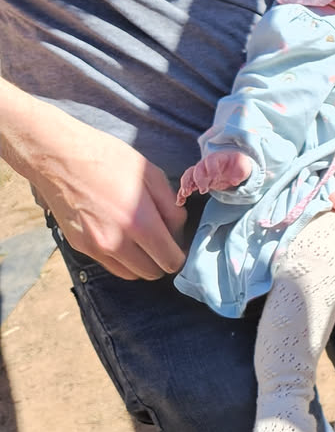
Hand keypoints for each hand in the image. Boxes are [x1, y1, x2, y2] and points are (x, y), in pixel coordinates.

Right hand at [0, 90, 185, 279]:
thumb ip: (171, 207)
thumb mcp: (150, 174)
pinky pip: (110, 265)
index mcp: (140, 223)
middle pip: (152, 273)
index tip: (178, 244)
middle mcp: (117, 242)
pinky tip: (121, 236)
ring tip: (142, 240)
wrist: (58, 157)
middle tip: (161, 240)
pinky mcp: (80, 247)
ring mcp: (96, 248)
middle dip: (162, 260)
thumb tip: (178, 228)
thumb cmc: (107, 159)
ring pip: (131, 274)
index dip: (179, 255)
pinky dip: (121, 259)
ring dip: (141, 263)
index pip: (170, 261)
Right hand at [177, 149, 253, 203]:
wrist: (233, 167)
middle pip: (198, 169)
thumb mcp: (243, 166)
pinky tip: (180, 202)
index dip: (211, 168)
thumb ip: (241, 170)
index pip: (210, 161)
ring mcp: (200, 173)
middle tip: (204, 190)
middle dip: (199, 179)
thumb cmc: (238, 166)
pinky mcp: (198, 182)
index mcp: (217, 159)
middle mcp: (206, 165)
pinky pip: (187, 186)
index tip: (215, 178)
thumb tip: (235, 180)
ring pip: (189, 176)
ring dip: (186, 184)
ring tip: (186, 194)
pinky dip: (182, 193)